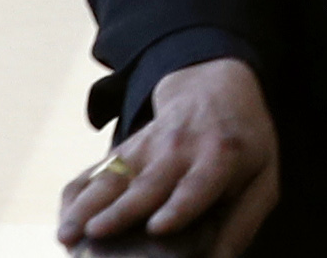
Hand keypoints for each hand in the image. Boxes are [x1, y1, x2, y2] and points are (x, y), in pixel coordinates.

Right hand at [58, 57, 277, 256]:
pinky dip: (74, 196)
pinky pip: (91, 173)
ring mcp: (145, 147)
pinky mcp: (121, 151)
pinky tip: (63, 220)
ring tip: (66, 236)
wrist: (215, 90)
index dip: (179, 205)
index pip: (198, 182)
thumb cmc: (243, 146)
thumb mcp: (263, 176)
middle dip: (120, 210)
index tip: (159, 227)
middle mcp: (180, 149)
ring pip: (111, 178)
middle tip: (96, 233)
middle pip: (146, 183)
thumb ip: (244, 220)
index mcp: (221, 155)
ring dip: (85, 206)